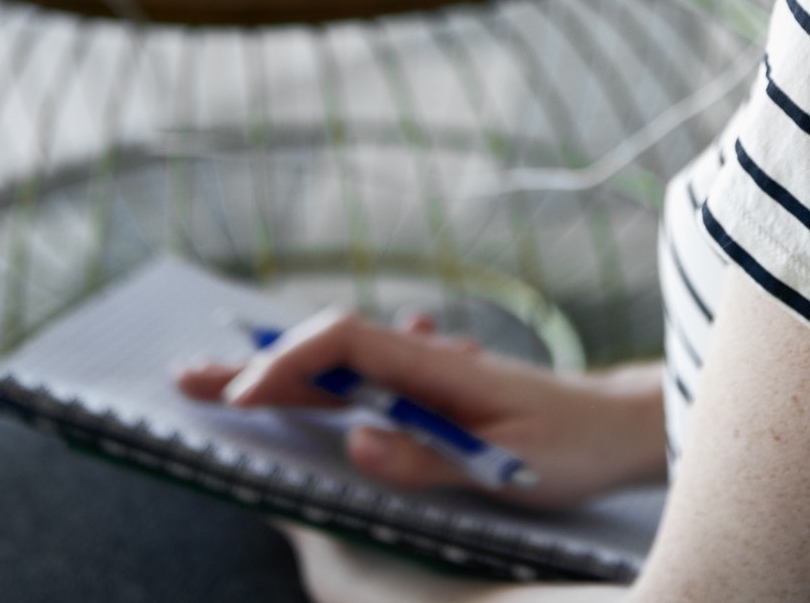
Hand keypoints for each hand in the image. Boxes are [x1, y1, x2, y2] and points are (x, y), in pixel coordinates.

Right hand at [176, 312, 664, 509]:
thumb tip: (356, 442)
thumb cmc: (574, 444)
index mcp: (436, 367)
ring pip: (339, 366)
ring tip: (221, 388)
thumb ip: (431, 457)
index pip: (343, 344)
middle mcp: (425, 360)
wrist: (623, 424)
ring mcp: (429, 375)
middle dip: (256, 365)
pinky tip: (304, 393)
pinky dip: (320, 383)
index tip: (242, 398)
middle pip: (326, 351)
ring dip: (281, 374)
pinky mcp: (436, 395)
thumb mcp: (509, 463)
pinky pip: (364, 381)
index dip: (287, 366)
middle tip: (186, 381)